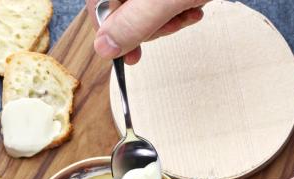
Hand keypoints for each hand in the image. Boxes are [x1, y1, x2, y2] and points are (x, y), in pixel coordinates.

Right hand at [86, 0, 208, 63]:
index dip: (115, 36)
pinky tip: (193, 6)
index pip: (100, 9)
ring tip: (189, 11)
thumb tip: (104, 48)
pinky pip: (158, 1)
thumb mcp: (164, 0)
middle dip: (150, 25)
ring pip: (143, 7)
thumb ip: (134, 23)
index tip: (132, 57)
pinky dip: (176, 7)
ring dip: (168, 18)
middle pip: (121, 10)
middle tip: (174, 23)